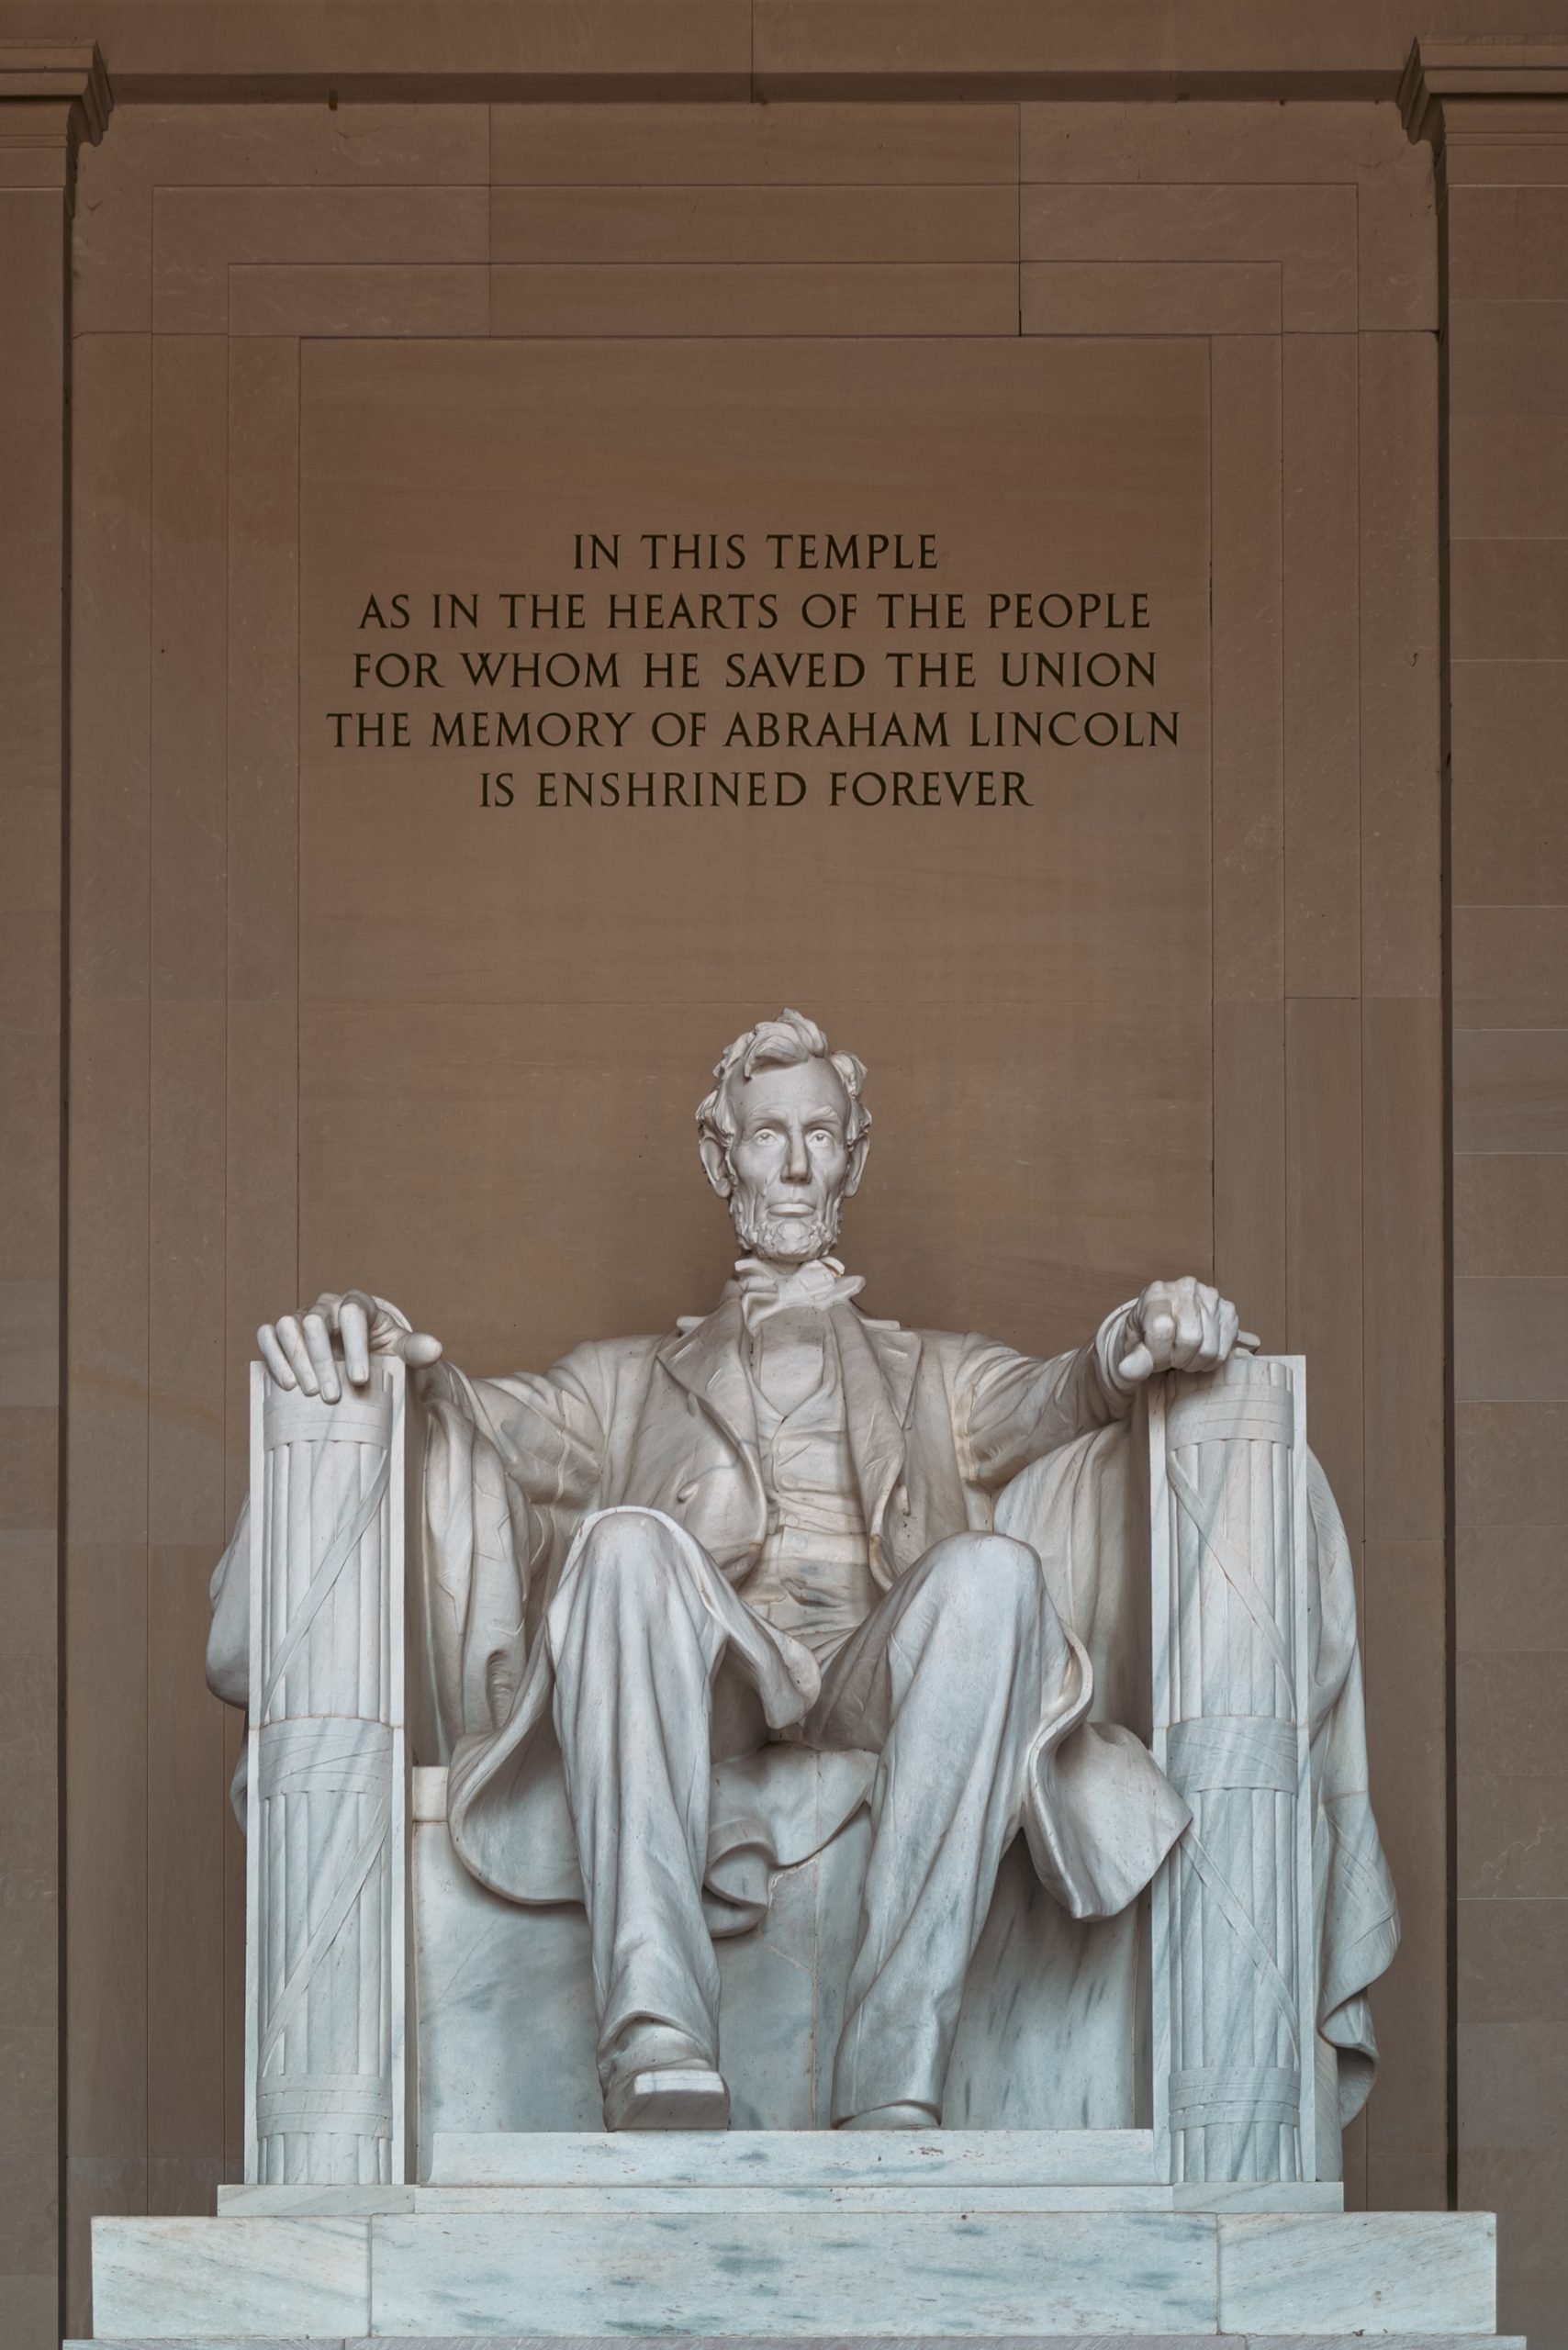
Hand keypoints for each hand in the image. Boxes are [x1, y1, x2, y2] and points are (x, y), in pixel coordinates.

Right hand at [256, 1291, 442, 1401]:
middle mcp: (326, 1306)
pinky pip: (268, 1335)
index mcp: (358, 1304)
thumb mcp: (404, 1352)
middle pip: (315, 1322)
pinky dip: (274, 1356)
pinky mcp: (283, 1334)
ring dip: (297, 1360)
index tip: (360, 1379)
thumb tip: (435, 1348)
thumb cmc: (385, 1354)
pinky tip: (288, 1384)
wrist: (366, 1362)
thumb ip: (418, 1349)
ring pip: (288, 1326)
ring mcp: (301, 1318)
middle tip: (332, 1396)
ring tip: (310, 1392)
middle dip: (323, 1360)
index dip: (355, 1345)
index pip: (352, 1313)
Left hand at [1116, 1277, 1257, 1384]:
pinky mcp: (1228, 1311)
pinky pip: (1224, 1350)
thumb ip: (1133, 1360)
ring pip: (1209, 1349)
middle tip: (1170, 1356)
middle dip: (1177, 1358)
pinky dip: (1209, 1360)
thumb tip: (1127, 1371)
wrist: (1163, 1327)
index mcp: (1156, 1293)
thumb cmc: (1146, 1336)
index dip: (1158, 1352)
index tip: (1153, 1354)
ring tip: (1183, 1354)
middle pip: (1190, 1339)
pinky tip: (1198, 1352)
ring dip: (1193, 1361)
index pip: (1162, 1329)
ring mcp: (1211, 1297)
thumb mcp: (1132, 1347)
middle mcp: (1186, 1288)